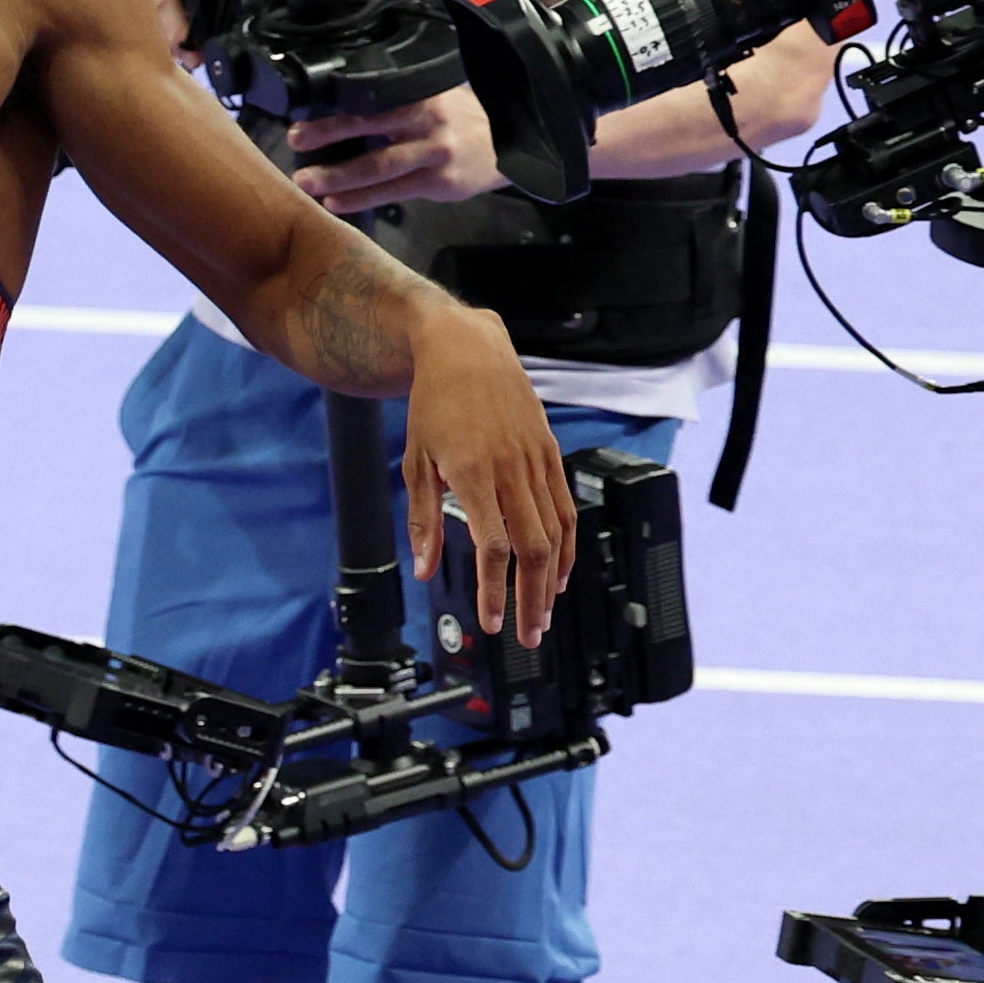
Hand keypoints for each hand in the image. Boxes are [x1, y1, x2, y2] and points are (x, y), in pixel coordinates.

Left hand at [288, 82, 504, 210]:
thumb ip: (404, 101)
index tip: (303, 122)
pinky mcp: (440, 183)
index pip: (372, 101)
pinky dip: (362, 199)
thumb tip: (351, 106)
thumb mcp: (441, 95)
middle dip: (328, 136)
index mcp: (423, 96)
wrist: (518, 142)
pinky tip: (336, 203)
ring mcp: (435, 154)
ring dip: (338, 177)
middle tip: (294, 142)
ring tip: (306, 182)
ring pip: (379, 167)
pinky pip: (394, 192)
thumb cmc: (470, 119)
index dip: (336, 113)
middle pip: (369, 128)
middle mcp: (428, 122)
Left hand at [398, 300, 570, 644]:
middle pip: (532, 549)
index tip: (492, 620)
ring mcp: (535, 460)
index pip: (492, 546)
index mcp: (472, 473)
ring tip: (544, 614)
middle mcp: (510, 469)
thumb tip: (423, 569)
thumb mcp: (415, 462)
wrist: (467, 348)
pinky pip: (566, 508)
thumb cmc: (435, 402)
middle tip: (527, 634)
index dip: (494, 589)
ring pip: (555, 533)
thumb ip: (423, 520)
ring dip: (551, 581)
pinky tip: (559, 573)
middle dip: (531, 600)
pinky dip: (567, 546)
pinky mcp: (550, 452)